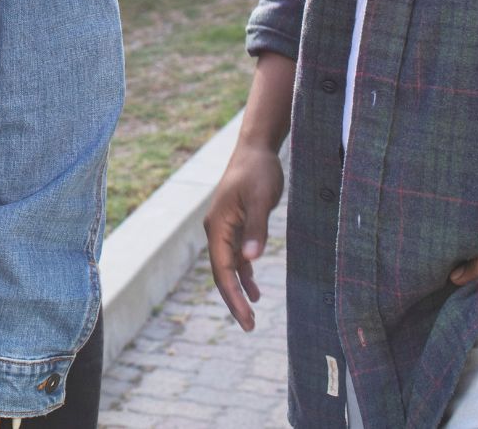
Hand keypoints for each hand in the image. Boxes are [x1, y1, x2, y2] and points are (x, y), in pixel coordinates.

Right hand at [205, 143, 283, 329]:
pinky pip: (236, 257)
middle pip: (222, 273)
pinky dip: (244, 274)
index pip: (223, 270)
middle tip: (250, 326)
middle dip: (234, 301)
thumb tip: (251, 260)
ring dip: (238, 290)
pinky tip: (255, 290)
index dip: (233, 297)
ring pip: (228, 267)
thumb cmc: (258, 171)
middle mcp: (216, 230)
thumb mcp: (261, 198)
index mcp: (217, 226)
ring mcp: (224, 229)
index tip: (247, 320)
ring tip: (252, 315)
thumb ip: (257, 228)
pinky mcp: (235, 226)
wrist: (255, 149)